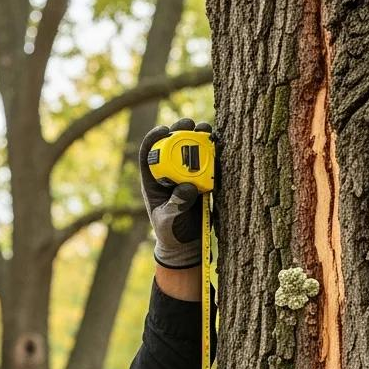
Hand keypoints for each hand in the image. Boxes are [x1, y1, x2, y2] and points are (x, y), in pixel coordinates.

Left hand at [139, 118, 211, 268]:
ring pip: (192, 149)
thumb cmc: (171, 232)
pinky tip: (220, 145)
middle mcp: (170, 172)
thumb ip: (175, 205)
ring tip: (206, 130)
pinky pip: (208, 161)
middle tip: (190, 125)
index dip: (154, 138)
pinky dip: (214, 152)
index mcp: (153, 180)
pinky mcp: (203, 179)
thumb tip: (187, 187)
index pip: (149, 154)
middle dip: (181, 130)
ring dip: (200, 136)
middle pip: (173, 144)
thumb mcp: (167, 221)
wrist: (186, 243)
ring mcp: (187, 174)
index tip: (164, 130)